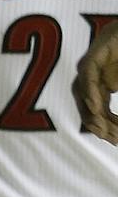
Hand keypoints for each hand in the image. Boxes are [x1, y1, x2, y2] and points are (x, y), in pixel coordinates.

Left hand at [75, 18, 117, 145]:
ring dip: (91, 111)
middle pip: (87, 105)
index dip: (107, 128)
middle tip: (112, 139)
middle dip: (98, 124)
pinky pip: (87, 73)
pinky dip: (89, 88)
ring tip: (101, 128)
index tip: (117, 142)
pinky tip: (95, 104)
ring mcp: (92, 66)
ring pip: (83, 91)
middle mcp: (93, 78)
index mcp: (103, 87)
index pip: (99, 113)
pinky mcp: (95, 53)